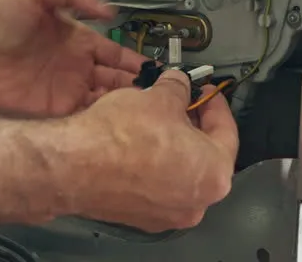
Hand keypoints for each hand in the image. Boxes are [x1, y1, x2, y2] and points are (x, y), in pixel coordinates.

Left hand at [0, 0, 145, 116]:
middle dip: (138, 88)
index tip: (157, 70)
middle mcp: (73, 68)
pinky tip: (117, 123)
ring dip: (124, 107)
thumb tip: (108, 8)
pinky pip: (83, 120)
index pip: (116, 53)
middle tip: (160, 96)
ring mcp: (63, 92)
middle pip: (116, 81)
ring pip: (104, 103)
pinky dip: (101, 123)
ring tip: (146, 111)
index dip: (136, 61)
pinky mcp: (51, 113)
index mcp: (75, 40)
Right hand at [59, 70, 238, 232]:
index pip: (227, 132)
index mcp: (215, 173)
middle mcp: (197, 203)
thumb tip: (179, 84)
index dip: (215, 105)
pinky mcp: (139, 218)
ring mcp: (167, 215)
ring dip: (171, 145)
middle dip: (192, 126)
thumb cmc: (124, 132)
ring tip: (153, 120)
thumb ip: (178, 89)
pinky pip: (154, 186)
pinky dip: (151, 165)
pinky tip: (134, 144)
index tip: (205, 91)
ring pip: (178, 172)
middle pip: (203, 156)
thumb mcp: (159, 97)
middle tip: (179, 103)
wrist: (74, 167)